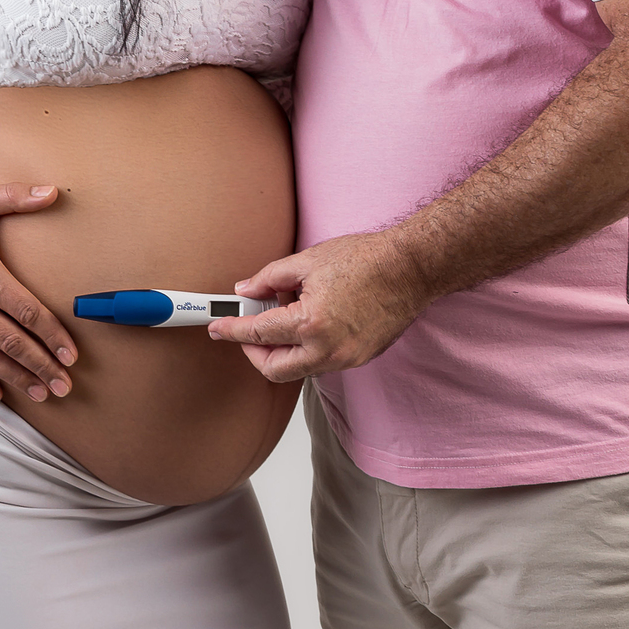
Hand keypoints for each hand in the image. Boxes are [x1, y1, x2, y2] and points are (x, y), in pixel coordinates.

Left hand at [206, 229, 426, 382]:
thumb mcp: (308, 261)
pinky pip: (322, 362)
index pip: (258, 334)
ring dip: (281, 350)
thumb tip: (247, 290)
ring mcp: (346, 358)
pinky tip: (307, 322)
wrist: (411, 268)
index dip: (232, 330)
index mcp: (311, 323)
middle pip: (274, 369)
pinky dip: (306, 348)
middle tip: (247, 329)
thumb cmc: (365, 260)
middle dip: (254, 352)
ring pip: (299, 368)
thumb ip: (270, 278)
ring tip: (280, 317)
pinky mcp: (360, 358)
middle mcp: (328, 350)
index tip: (217, 328)